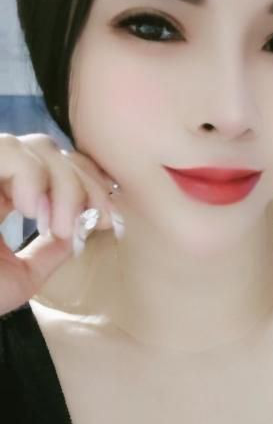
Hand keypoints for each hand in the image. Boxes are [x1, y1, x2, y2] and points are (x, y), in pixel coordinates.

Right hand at [0, 133, 119, 315]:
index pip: (57, 171)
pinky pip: (5, 148)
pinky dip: (30, 174)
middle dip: (85, 183)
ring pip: (34, 146)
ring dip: (60, 183)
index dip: (90, 185)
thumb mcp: (21, 277)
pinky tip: (31, 210)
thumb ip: (50, 252)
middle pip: (52, 152)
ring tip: (53, 224)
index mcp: (3, 199)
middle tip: (98, 218)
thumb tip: (82, 229)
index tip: (111, 218)